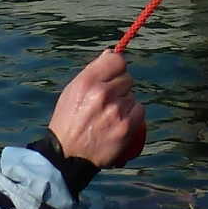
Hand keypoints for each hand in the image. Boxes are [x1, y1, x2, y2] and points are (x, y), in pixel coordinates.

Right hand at [47, 47, 146, 170]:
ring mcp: (116, 110)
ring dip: (125, 104)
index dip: (117, 67)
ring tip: (110, 116)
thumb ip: (92, 72)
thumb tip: (112, 54)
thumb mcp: (72, 91)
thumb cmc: (68, 121)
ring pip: (133, 96)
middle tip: (108, 102)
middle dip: (120, 88)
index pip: (117, 60)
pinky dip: (133, 116)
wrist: (67, 154)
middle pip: (127, 78)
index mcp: (87, 81)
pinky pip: (140, 110)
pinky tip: (120, 123)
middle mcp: (102, 93)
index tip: (114, 76)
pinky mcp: (126, 126)